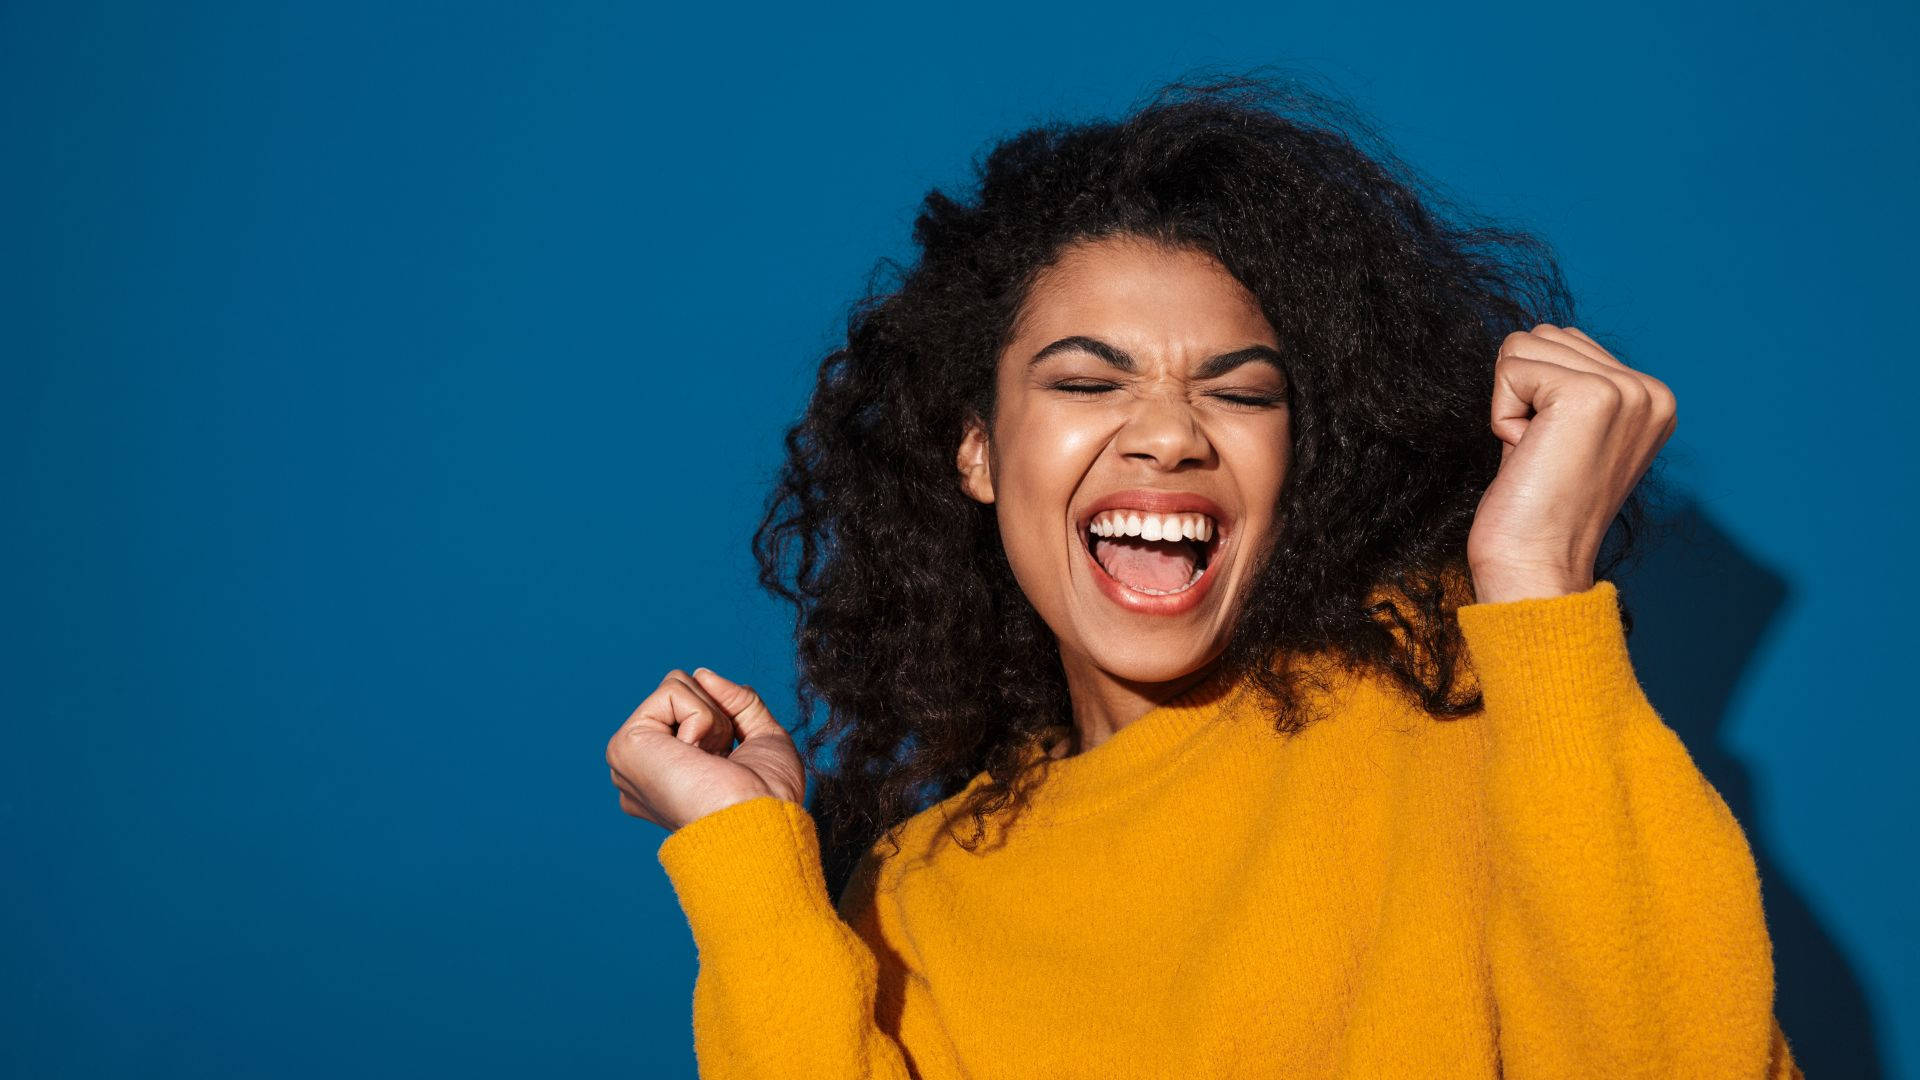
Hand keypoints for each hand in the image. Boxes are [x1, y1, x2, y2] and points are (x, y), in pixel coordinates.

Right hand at [605, 667, 806, 831]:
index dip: (724, 725)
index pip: (691, 711)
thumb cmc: (767, 799)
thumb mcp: (763, 738)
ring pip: (676, 686)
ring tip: (710, 760)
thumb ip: (738, 702)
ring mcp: (629, 756)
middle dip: (717, 716)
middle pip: (681, 693)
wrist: (758, 825)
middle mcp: (642, 767)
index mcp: (666, 773)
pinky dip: (702, 718)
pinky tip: (697, 756)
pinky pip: (673, 691)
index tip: (730, 764)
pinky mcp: (626, 745)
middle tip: (721, 760)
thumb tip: (703, 674)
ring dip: (711, 719)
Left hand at [1467, 324, 1675, 603]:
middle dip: (1522, 393)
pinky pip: (1510, 369)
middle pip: (1544, 336)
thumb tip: (1540, 338)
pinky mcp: (1591, 396)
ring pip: (1523, 346)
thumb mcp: (1567, 434)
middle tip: (1541, 454)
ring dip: (1511, 403)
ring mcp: (1625, 391)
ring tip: (1536, 453)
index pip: (1565, 341)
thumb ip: (1568, 384)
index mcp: (1652, 398)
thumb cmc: (1538, 508)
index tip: (1554, 451)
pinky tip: (1527, 454)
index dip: (1535, 394)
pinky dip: (1501, 415)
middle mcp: (1650, 390)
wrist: (1536, 565)